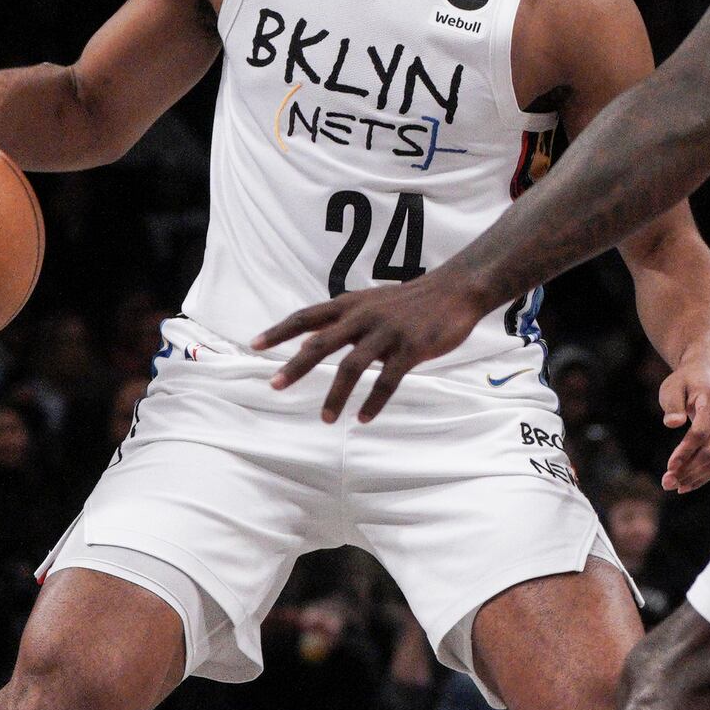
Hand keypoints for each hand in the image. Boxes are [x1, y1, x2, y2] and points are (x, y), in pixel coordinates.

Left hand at [252, 275, 490, 422]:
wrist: (456, 290)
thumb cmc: (412, 301)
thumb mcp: (372, 302)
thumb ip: (344, 322)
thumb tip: (309, 344)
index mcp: (351, 305)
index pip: (306, 317)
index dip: (279, 330)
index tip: (254, 345)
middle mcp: (364, 316)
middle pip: (321, 343)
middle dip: (295, 367)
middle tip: (274, 386)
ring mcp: (387, 333)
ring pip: (351, 367)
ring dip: (335, 395)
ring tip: (325, 419)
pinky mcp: (411, 349)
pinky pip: (387, 380)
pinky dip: (373, 402)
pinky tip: (362, 418)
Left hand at [656, 361, 709, 492]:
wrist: (707, 376)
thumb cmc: (685, 382)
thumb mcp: (672, 387)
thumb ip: (672, 405)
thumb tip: (672, 423)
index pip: (701, 433)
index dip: (685, 452)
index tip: (669, 466)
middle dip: (688, 470)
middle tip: (666, 483)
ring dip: (694, 478)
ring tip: (672, 486)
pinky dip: (702, 477)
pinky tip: (685, 485)